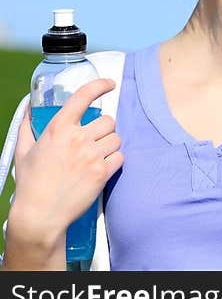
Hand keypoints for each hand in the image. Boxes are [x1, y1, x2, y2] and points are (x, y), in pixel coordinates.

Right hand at [9, 78, 123, 244]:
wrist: (41, 214)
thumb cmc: (31, 183)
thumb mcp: (24, 151)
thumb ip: (28, 126)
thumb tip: (30, 107)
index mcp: (58, 128)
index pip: (83, 96)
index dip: (99, 85)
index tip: (109, 84)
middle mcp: (77, 138)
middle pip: (108, 120)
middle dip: (104, 130)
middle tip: (93, 141)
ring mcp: (91, 155)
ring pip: (116, 138)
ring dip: (110, 145)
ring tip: (95, 157)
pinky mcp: (102, 171)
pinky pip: (120, 156)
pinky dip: (114, 161)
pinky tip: (101, 168)